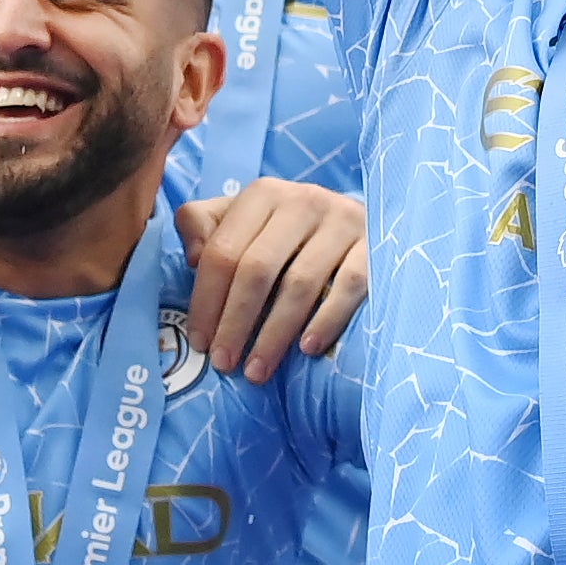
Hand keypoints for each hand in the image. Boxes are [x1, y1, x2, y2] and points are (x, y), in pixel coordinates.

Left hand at [177, 181, 367, 378]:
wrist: (357, 219)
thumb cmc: (286, 230)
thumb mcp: (241, 218)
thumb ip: (202, 225)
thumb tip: (192, 257)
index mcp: (263, 195)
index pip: (223, 250)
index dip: (205, 299)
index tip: (200, 342)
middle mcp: (303, 201)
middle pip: (258, 268)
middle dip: (235, 322)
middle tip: (224, 363)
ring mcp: (342, 221)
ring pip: (300, 282)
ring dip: (274, 333)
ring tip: (258, 369)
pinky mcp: (374, 245)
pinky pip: (349, 286)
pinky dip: (326, 320)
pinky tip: (307, 348)